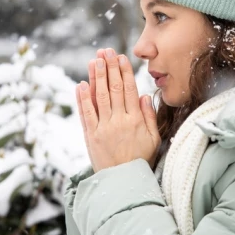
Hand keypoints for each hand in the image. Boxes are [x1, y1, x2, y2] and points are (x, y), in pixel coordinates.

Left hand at [76, 48, 159, 172]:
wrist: (123, 182)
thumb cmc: (140, 160)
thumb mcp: (154, 139)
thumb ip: (149, 117)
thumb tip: (144, 95)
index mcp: (136, 120)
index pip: (129, 89)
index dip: (125, 71)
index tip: (121, 57)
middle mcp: (119, 121)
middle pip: (113, 88)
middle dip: (109, 68)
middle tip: (106, 51)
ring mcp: (103, 128)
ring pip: (99, 97)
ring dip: (96, 77)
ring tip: (94, 60)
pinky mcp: (91, 136)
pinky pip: (86, 114)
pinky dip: (83, 98)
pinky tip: (81, 84)